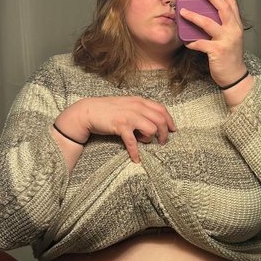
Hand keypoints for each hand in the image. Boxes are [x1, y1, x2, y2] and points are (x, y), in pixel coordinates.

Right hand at [56, 96, 176, 162]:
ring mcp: (129, 116)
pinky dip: (136, 152)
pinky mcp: (121, 126)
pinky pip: (133, 142)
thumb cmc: (108, 110)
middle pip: (160, 120)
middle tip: (161, 142)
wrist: (88, 111)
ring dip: (149, 139)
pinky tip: (136, 159)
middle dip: (163, 134)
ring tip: (142, 141)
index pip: (162, 109)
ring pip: (151, 129)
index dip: (170, 121)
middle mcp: (137, 106)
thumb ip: (140, 110)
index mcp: (139, 101)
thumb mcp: (127, 105)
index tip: (173, 130)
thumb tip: (153, 121)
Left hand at [179, 0, 246, 87]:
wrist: (234, 76)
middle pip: (222, 8)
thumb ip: (223, 27)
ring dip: (194, 17)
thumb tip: (206, 17)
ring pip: (208, 23)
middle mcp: (233, 30)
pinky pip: (201, 44)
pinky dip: (192, 43)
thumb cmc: (230, 58)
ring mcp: (226, 40)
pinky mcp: (217, 51)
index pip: (232, 5)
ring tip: (183, 12)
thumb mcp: (230, 39)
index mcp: (236, 26)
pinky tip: (186, 42)